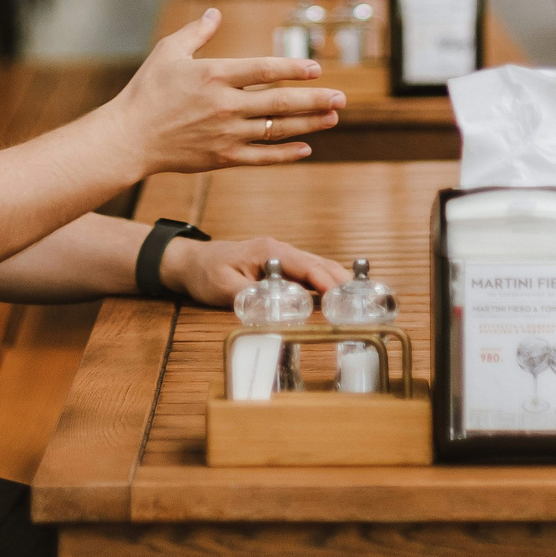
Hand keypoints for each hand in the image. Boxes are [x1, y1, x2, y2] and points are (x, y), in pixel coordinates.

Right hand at [103, 9, 344, 177]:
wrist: (129, 138)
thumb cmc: (146, 91)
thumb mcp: (167, 52)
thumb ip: (196, 32)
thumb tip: (214, 13)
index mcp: (215, 75)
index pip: (264, 70)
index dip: (293, 68)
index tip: (316, 68)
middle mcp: (226, 105)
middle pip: (280, 102)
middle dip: (314, 99)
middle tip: (341, 97)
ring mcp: (226, 134)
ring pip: (277, 129)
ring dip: (309, 123)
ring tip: (332, 117)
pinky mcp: (223, 158)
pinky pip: (262, 157)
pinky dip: (286, 154)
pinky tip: (307, 148)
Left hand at [161, 234, 346, 307]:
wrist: (192, 262)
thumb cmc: (207, 272)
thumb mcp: (224, 288)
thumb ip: (250, 295)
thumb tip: (275, 307)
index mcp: (269, 250)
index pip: (305, 265)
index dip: (325, 280)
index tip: (341, 294)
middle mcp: (279, 249)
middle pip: (318, 263)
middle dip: (341, 279)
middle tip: (362, 299)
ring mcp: (281, 256)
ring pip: (316, 266)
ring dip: (336, 280)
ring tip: (359, 298)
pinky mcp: (280, 266)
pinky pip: (308, 272)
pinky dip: (325, 281)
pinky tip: (338, 294)